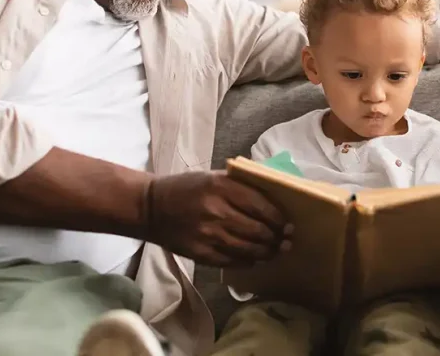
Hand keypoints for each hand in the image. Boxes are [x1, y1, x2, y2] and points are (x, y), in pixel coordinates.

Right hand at [146, 171, 291, 266]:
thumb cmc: (187, 188)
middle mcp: (217, 211)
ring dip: (266, 252)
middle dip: (276, 238)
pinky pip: (232, 261)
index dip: (279, 218)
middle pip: (258, 231)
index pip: (261, 205)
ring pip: (248, 249)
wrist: (151, 207)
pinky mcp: (200, 253)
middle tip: (285, 241)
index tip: (288, 224)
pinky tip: (254, 259)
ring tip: (273, 251)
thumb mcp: (214, 177)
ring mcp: (208, 234)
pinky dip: (247, 262)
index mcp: (222, 187)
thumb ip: (241, 185)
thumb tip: (274, 198)